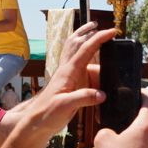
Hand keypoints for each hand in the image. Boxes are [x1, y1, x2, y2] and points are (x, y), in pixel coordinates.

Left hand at [22, 24, 110, 138]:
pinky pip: (73, 60)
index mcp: (68, 72)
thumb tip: (103, 94)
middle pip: (76, 43)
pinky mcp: (65, 81)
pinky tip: (84, 55)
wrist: (35, 123)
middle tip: (99, 24)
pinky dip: (78, 51)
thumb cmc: (47, 114)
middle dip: (88, 31)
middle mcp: (66, 69)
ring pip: (72, 49)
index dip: (99, 39)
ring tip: (91, 30)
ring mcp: (65, 75)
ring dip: (82, 37)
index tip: (112, 32)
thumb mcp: (66, 107)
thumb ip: (84, 98)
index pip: (86, 50)